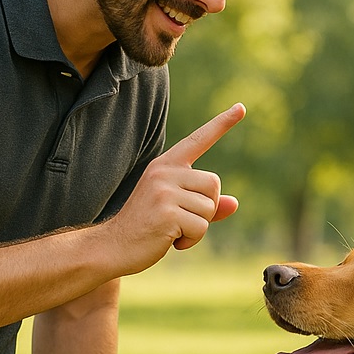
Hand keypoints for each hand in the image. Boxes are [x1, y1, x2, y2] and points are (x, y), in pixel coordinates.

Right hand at [108, 103, 244, 269]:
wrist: (113, 246)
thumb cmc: (147, 226)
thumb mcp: (176, 209)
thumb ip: (205, 205)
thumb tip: (235, 203)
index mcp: (166, 165)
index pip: (199, 140)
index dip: (222, 124)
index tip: (241, 108)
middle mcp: (165, 172)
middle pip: (214, 185)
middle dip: (206, 208)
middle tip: (180, 219)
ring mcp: (164, 191)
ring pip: (210, 208)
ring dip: (198, 227)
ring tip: (172, 230)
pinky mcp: (167, 213)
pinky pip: (201, 227)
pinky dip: (191, 241)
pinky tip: (170, 241)